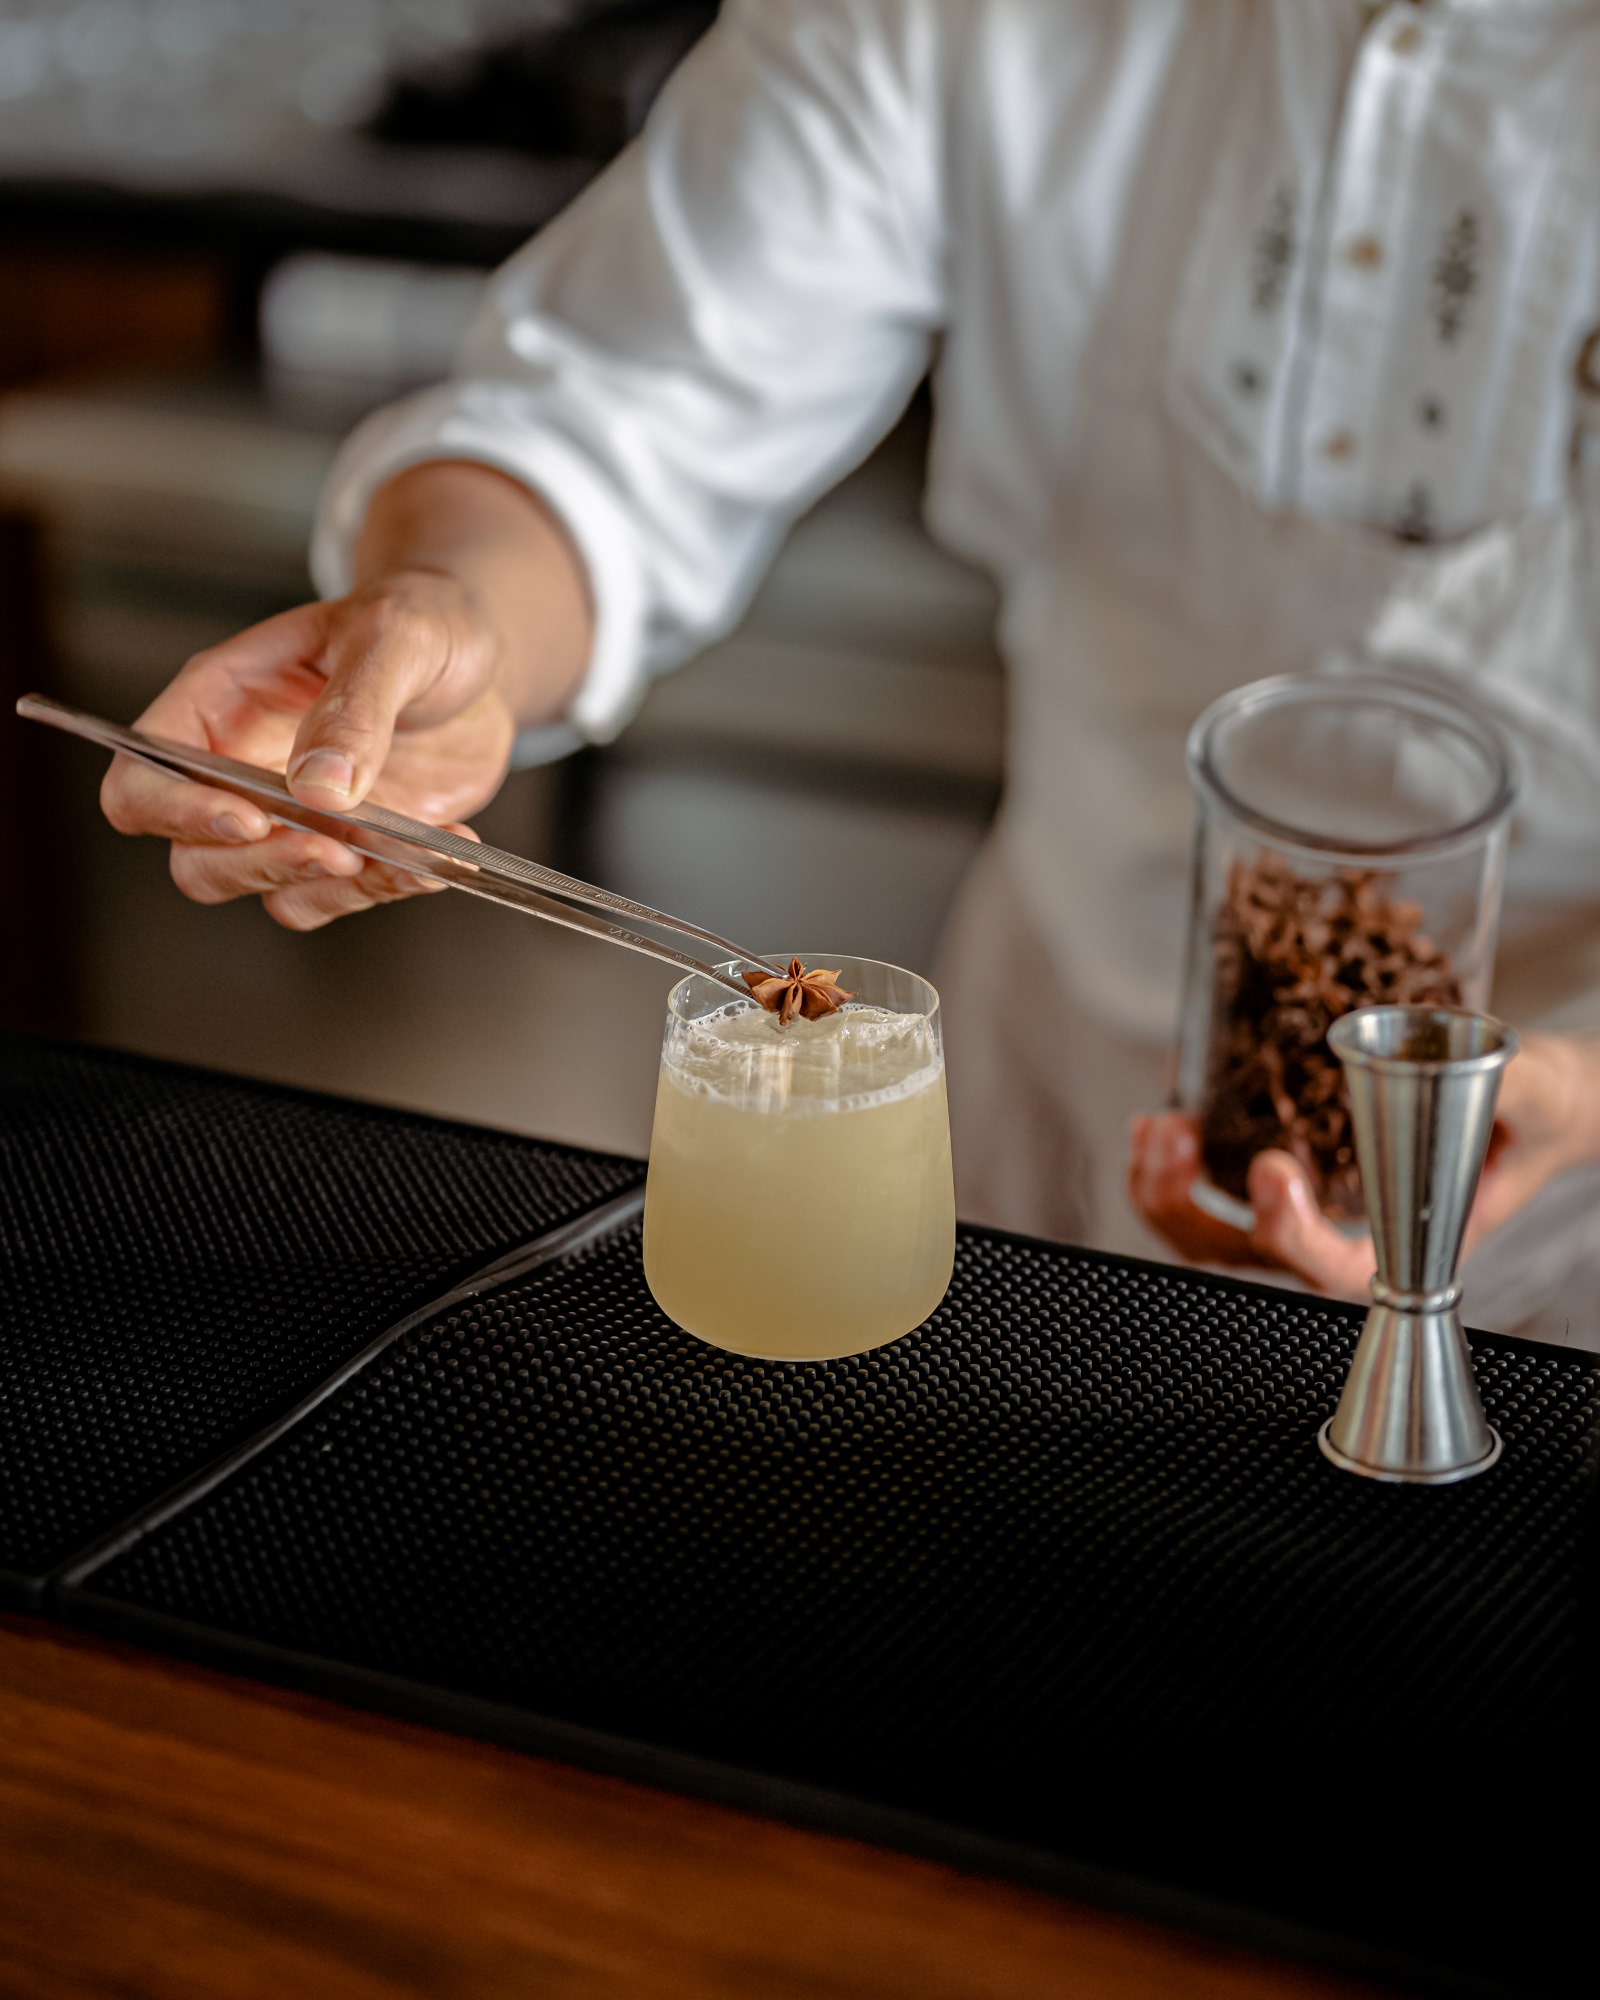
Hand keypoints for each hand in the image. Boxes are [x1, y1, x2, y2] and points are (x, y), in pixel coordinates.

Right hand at [102, 571, 507, 929]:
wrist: (478, 657)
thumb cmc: (419, 622)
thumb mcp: (394, 637)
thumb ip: (355, 707)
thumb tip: (318, 788)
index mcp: (218, 706)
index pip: (142, 782)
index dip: (176, 812)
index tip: (249, 818)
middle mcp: (242, 772)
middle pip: (198, 860)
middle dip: (260, 865)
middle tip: (334, 849)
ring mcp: (296, 819)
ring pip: (269, 891)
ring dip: (332, 888)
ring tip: (404, 853)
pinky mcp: (353, 846)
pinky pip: (347, 895)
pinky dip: (391, 887)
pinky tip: (441, 853)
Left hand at [1128, 1032, 1599, 1299]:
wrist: (1527, 1101)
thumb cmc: (1531, 1112)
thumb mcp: (1534, 1092)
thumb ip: (1511, 1086)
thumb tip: (1475, 1058)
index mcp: (1406, 1237)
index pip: (1336, 1269)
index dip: (1292, 1235)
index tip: (1273, 1169)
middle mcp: (1346, 1230)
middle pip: (1245, 1256)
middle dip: (1192, 1208)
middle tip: (1180, 1136)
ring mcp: (1305, 1208)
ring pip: (1211, 1235)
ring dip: (1167, 1188)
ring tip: (1160, 1126)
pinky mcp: (1279, 1172)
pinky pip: (1205, 1192)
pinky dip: (1175, 1161)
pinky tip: (1165, 1112)